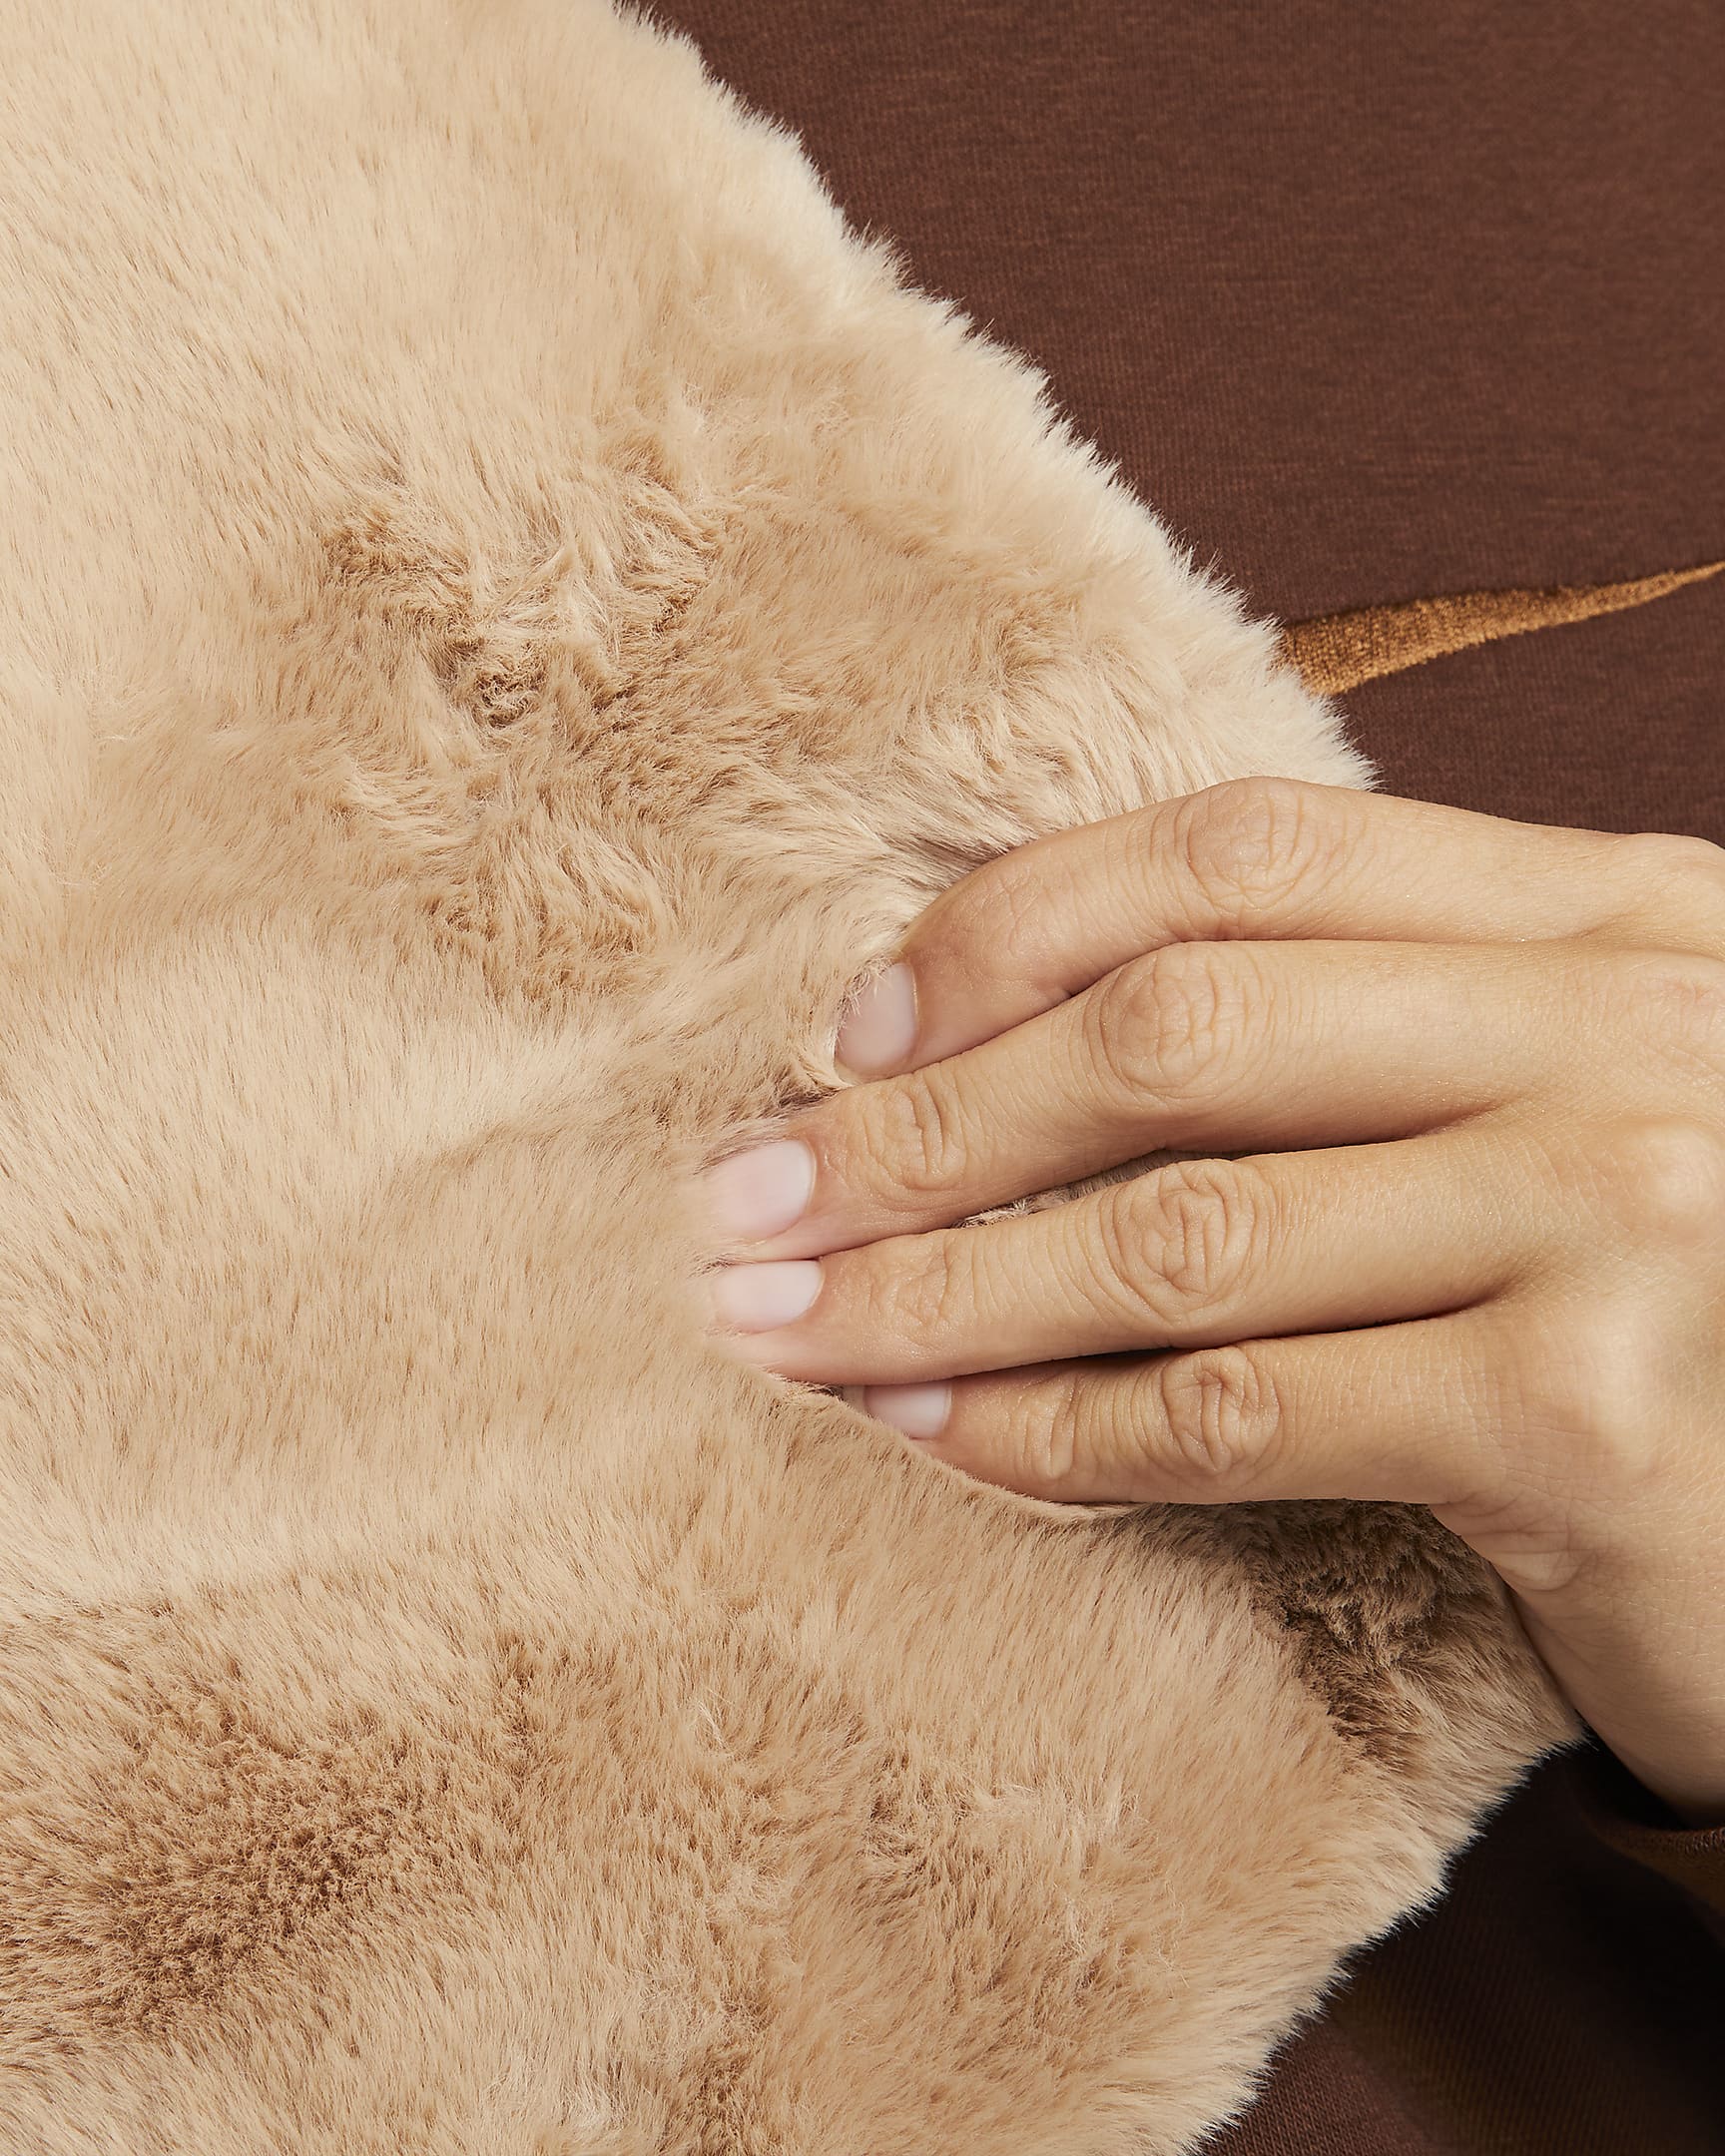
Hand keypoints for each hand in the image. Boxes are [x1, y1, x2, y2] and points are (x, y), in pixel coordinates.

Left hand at [695, 779, 1724, 1820]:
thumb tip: (1001, 1032)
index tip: (852, 1031)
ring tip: (793, 1331)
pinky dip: (1060, 1432)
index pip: (1243, 851)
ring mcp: (1623, 1214)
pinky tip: (942, 1443)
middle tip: (750, 1203)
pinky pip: (1242, 1412)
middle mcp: (1622, 1032)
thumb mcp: (1554, 1100)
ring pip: (1181, 1235)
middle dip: (926, 1126)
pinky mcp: (1588, 1419)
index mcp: (1605, 913)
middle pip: (1179, 1034)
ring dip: (945, 1293)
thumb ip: (1364, 1027)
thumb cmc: (1670, 1306)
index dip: (1013, 927)